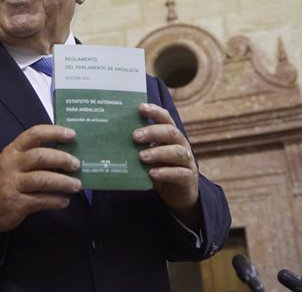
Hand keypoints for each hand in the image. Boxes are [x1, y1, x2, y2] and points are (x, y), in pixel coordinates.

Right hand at [0, 125, 81, 232]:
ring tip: (76, 185)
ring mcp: (13, 184)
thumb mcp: (12, 162)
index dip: (54, 132)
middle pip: (40, 156)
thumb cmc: (4, 180)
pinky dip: (56, 200)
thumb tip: (66, 153)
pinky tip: (64, 201)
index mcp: (13, 151)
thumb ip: (33, 155)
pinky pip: (41, 200)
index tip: (72, 134)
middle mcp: (12, 165)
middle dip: (62, 159)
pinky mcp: (16, 203)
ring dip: (63, 182)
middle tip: (77, 164)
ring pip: (43, 180)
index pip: (34, 134)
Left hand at [134, 103, 200, 228]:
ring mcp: (186, 161)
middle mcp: (181, 145)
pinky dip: (165, 172)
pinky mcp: (188, 178)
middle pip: (171, 132)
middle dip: (153, 132)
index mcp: (170, 136)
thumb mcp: (149, 156)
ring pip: (177, 152)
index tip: (140, 107)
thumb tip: (113, 138)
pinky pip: (179, 173)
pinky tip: (152, 173)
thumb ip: (138, 147)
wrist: (177, 194)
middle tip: (135, 136)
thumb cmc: (160, 169)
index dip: (154, 111)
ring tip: (141, 156)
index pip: (165, 118)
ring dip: (158, 153)